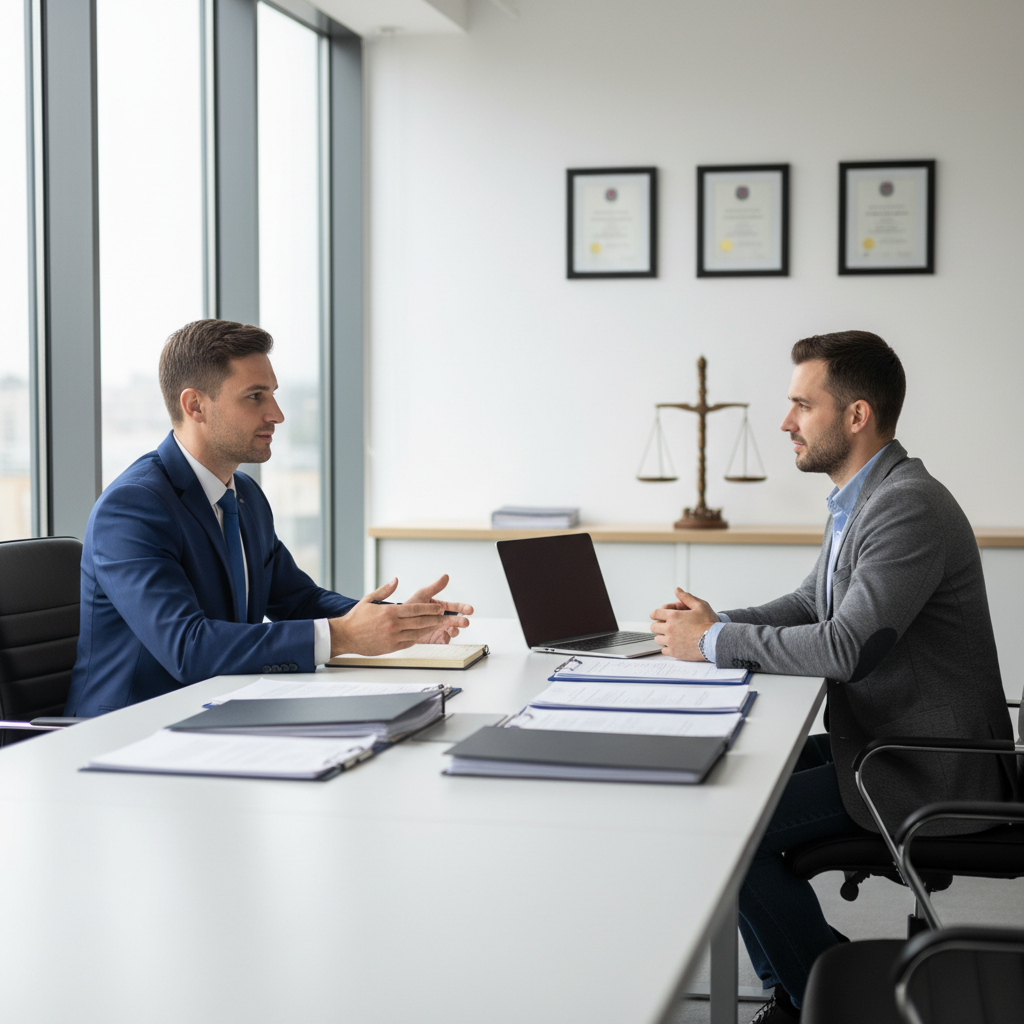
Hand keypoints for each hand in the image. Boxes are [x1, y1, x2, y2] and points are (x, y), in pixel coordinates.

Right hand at [327, 577, 472, 656]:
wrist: (345, 636)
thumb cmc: (356, 618)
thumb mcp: (369, 599)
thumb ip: (385, 590)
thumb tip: (396, 580)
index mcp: (390, 612)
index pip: (415, 609)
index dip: (430, 609)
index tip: (440, 607)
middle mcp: (393, 625)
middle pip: (420, 621)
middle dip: (436, 619)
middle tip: (447, 617)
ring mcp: (393, 637)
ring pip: (417, 633)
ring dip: (431, 629)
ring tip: (441, 626)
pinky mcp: (391, 647)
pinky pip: (409, 642)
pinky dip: (419, 638)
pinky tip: (426, 634)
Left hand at [404, 574, 473, 643]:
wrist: (397, 624)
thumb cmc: (409, 608)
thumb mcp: (422, 595)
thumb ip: (435, 587)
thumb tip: (445, 576)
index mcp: (440, 607)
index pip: (455, 607)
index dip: (463, 608)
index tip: (470, 610)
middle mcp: (441, 618)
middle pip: (455, 620)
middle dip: (461, 621)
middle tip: (465, 622)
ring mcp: (438, 629)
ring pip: (452, 631)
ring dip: (454, 631)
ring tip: (452, 630)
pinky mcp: (434, 639)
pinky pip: (443, 640)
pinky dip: (445, 639)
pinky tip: (443, 637)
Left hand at [649, 587, 718, 660]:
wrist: (716, 641)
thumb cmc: (709, 623)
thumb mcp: (700, 605)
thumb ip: (686, 597)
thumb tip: (677, 590)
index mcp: (673, 616)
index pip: (654, 614)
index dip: (656, 614)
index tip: (659, 616)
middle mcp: (669, 629)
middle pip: (653, 627)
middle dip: (659, 625)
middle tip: (667, 626)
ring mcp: (671, 642)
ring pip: (658, 639)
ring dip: (663, 637)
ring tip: (672, 636)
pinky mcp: (674, 652)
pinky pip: (663, 650)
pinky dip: (668, 648)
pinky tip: (675, 644)